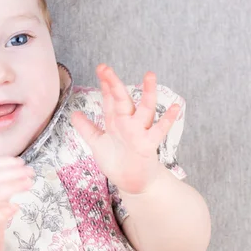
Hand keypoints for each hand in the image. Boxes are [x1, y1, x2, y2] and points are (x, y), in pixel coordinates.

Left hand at [71, 64, 179, 194]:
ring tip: (150, 75)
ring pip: (144, 109)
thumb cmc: (117, 162)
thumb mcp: (97, 143)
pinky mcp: (148, 145)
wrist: (132, 183)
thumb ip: (87, 128)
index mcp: (115, 121)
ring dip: (147, 93)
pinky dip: (168, 119)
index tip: (101, 69)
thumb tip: (74, 114)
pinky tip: (176, 107)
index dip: (105, 85)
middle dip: (113, 84)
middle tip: (105, 68)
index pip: (109, 100)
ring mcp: (139, 132)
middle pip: (121, 100)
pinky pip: (159, 130)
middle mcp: (128, 123)